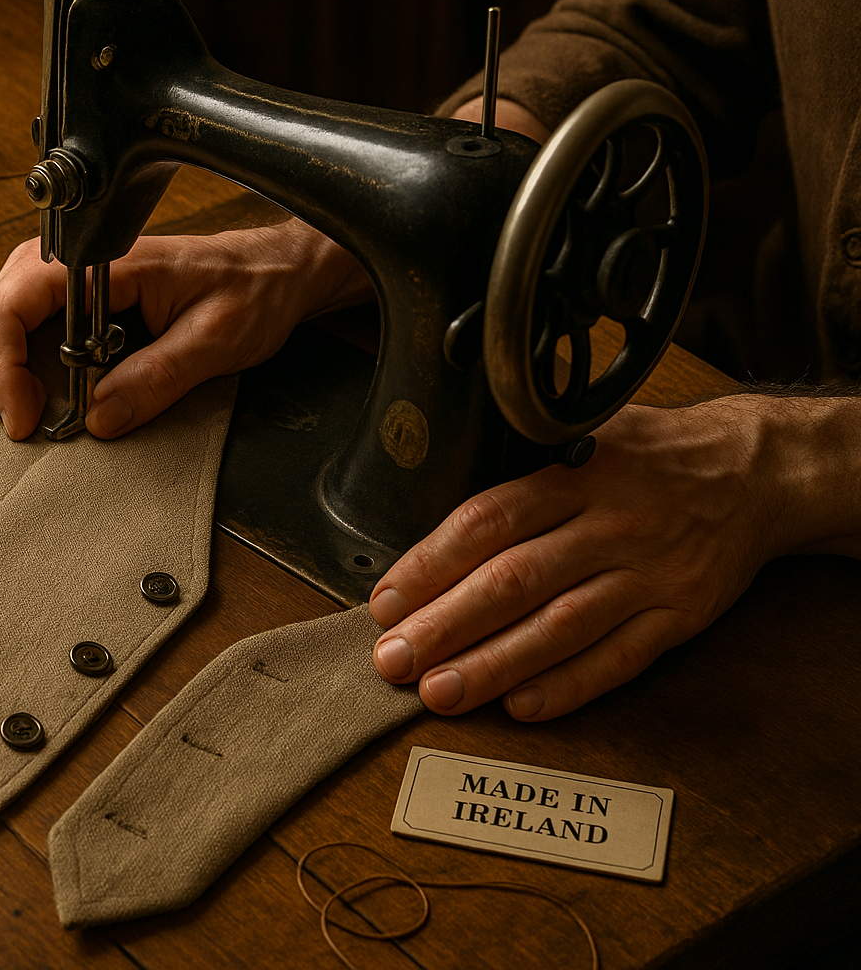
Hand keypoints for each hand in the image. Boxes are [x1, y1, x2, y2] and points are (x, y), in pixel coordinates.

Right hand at [0, 219, 369, 438]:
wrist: (271, 273)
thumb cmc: (250, 291)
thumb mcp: (216, 340)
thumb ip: (157, 377)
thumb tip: (99, 418)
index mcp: (104, 261)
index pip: (15, 301)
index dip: (3, 364)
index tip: (25, 417)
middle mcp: (72, 261)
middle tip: (26, 425)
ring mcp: (64, 279)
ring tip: (29, 412)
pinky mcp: (69, 300)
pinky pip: (15, 329)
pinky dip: (10, 366)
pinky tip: (36, 394)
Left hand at [366, 395, 860, 719]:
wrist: (756, 471)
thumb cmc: (650, 457)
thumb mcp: (583, 437)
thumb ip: (518, 480)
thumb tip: (431, 539)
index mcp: (575, 474)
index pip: (488, 521)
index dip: (430, 564)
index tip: (387, 601)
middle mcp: (611, 523)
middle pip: (515, 580)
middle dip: (445, 624)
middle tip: (394, 660)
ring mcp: (649, 572)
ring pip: (561, 626)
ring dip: (494, 665)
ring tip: (440, 693)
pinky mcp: (681, 615)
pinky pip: (620, 658)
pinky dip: (569, 686)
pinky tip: (522, 706)